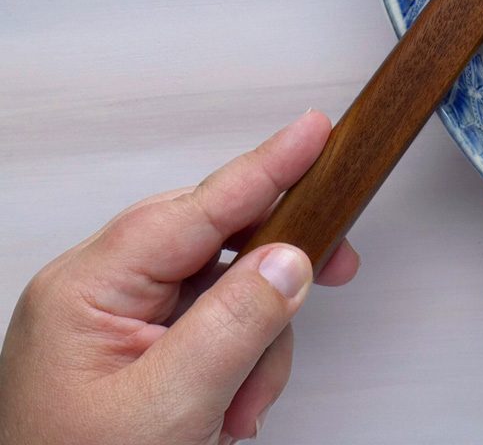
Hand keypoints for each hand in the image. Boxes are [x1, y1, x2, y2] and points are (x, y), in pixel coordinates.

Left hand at [0, 112, 357, 444]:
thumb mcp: (169, 404)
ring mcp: (115, 323)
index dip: (264, 168)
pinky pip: (214, 325)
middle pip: (214, 243)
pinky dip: (240, 364)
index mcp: (86, 291)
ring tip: (239, 408)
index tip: (316, 132)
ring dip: (256, 345)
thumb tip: (288, 259)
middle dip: (271, 280)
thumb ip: (235, 325)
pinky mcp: (137, 349)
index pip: (194, 209)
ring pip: (225, 289)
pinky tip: (229, 408)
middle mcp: (97, 294)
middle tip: (339, 266)